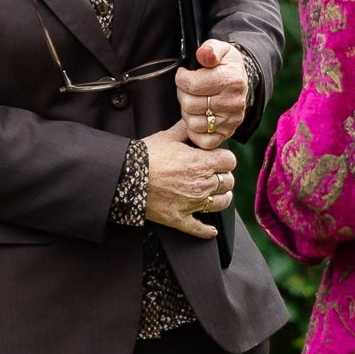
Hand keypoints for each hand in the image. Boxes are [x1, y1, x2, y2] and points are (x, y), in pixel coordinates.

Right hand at [143, 123, 234, 238]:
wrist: (124, 177)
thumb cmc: (145, 156)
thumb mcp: (167, 136)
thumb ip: (186, 129)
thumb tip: (196, 123)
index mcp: (202, 163)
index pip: (230, 161)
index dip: (224, 158)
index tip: (217, 157)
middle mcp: (202, 184)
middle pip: (228, 181)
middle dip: (223, 175)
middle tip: (214, 173)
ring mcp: (192, 204)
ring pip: (221, 203)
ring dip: (220, 197)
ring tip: (214, 193)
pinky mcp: (180, 218)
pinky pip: (200, 229)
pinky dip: (207, 230)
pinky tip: (210, 230)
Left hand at [177, 38, 248, 150]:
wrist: (240, 80)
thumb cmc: (225, 65)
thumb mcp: (220, 49)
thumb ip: (210, 49)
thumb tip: (204, 54)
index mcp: (232, 80)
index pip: (192, 85)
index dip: (181, 79)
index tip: (184, 75)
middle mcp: (234, 102)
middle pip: (190, 104)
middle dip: (183, 95)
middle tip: (187, 89)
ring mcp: (232, 120)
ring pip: (194, 124)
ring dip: (187, 113)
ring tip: (192, 102)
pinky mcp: (227, 133)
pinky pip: (204, 141)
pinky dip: (195, 132)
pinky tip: (197, 118)